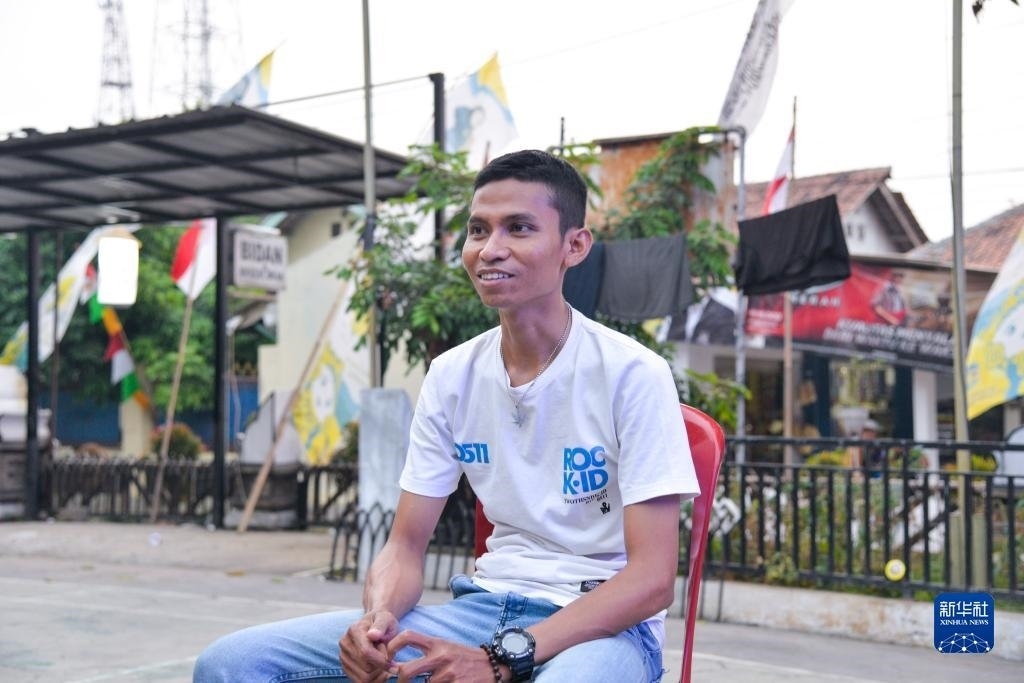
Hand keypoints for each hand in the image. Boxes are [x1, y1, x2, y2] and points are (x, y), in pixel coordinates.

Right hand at [339, 609, 400, 681]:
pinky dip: (372, 679)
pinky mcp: (345, 666)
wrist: (375, 624)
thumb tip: (373, 635)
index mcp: (354, 630)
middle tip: (387, 657)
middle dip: (381, 666)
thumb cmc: (383, 622)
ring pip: (363, 678)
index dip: (382, 661)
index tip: (394, 663)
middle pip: (365, 668)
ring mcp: (343, 656)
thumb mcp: (386, 619)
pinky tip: (378, 669)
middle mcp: (345, 643)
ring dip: (377, 674)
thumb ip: (381, 626)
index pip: (366, 653)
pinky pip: (359, 681)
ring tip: (383, 662)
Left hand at [386, 630, 501, 681]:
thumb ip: (426, 651)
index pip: (408, 636)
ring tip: (434, 681)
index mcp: (437, 644)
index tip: (388, 657)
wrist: (493, 665)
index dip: (393, 645)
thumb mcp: (446, 647)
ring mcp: (448, 674)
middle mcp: (441, 657)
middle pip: (407, 670)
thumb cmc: (464, 657)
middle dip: (399, 680)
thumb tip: (398, 664)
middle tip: (399, 681)